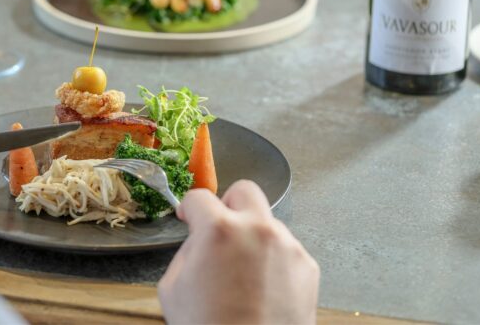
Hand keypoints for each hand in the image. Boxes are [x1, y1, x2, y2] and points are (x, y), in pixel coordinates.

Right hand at [158, 181, 319, 324]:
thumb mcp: (172, 288)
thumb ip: (187, 251)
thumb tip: (199, 239)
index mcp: (219, 230)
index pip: (200, 197)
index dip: (189, 208)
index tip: (189, 217)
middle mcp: (257, 230)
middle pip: (244, 191)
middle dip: (228, 205)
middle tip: (220, 228)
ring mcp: (287, 247)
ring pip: (268, 223)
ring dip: (253, 236)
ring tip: (243, 271)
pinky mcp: (307, 267)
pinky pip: (286, 250)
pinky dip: (273, 260)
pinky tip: (262, 286)